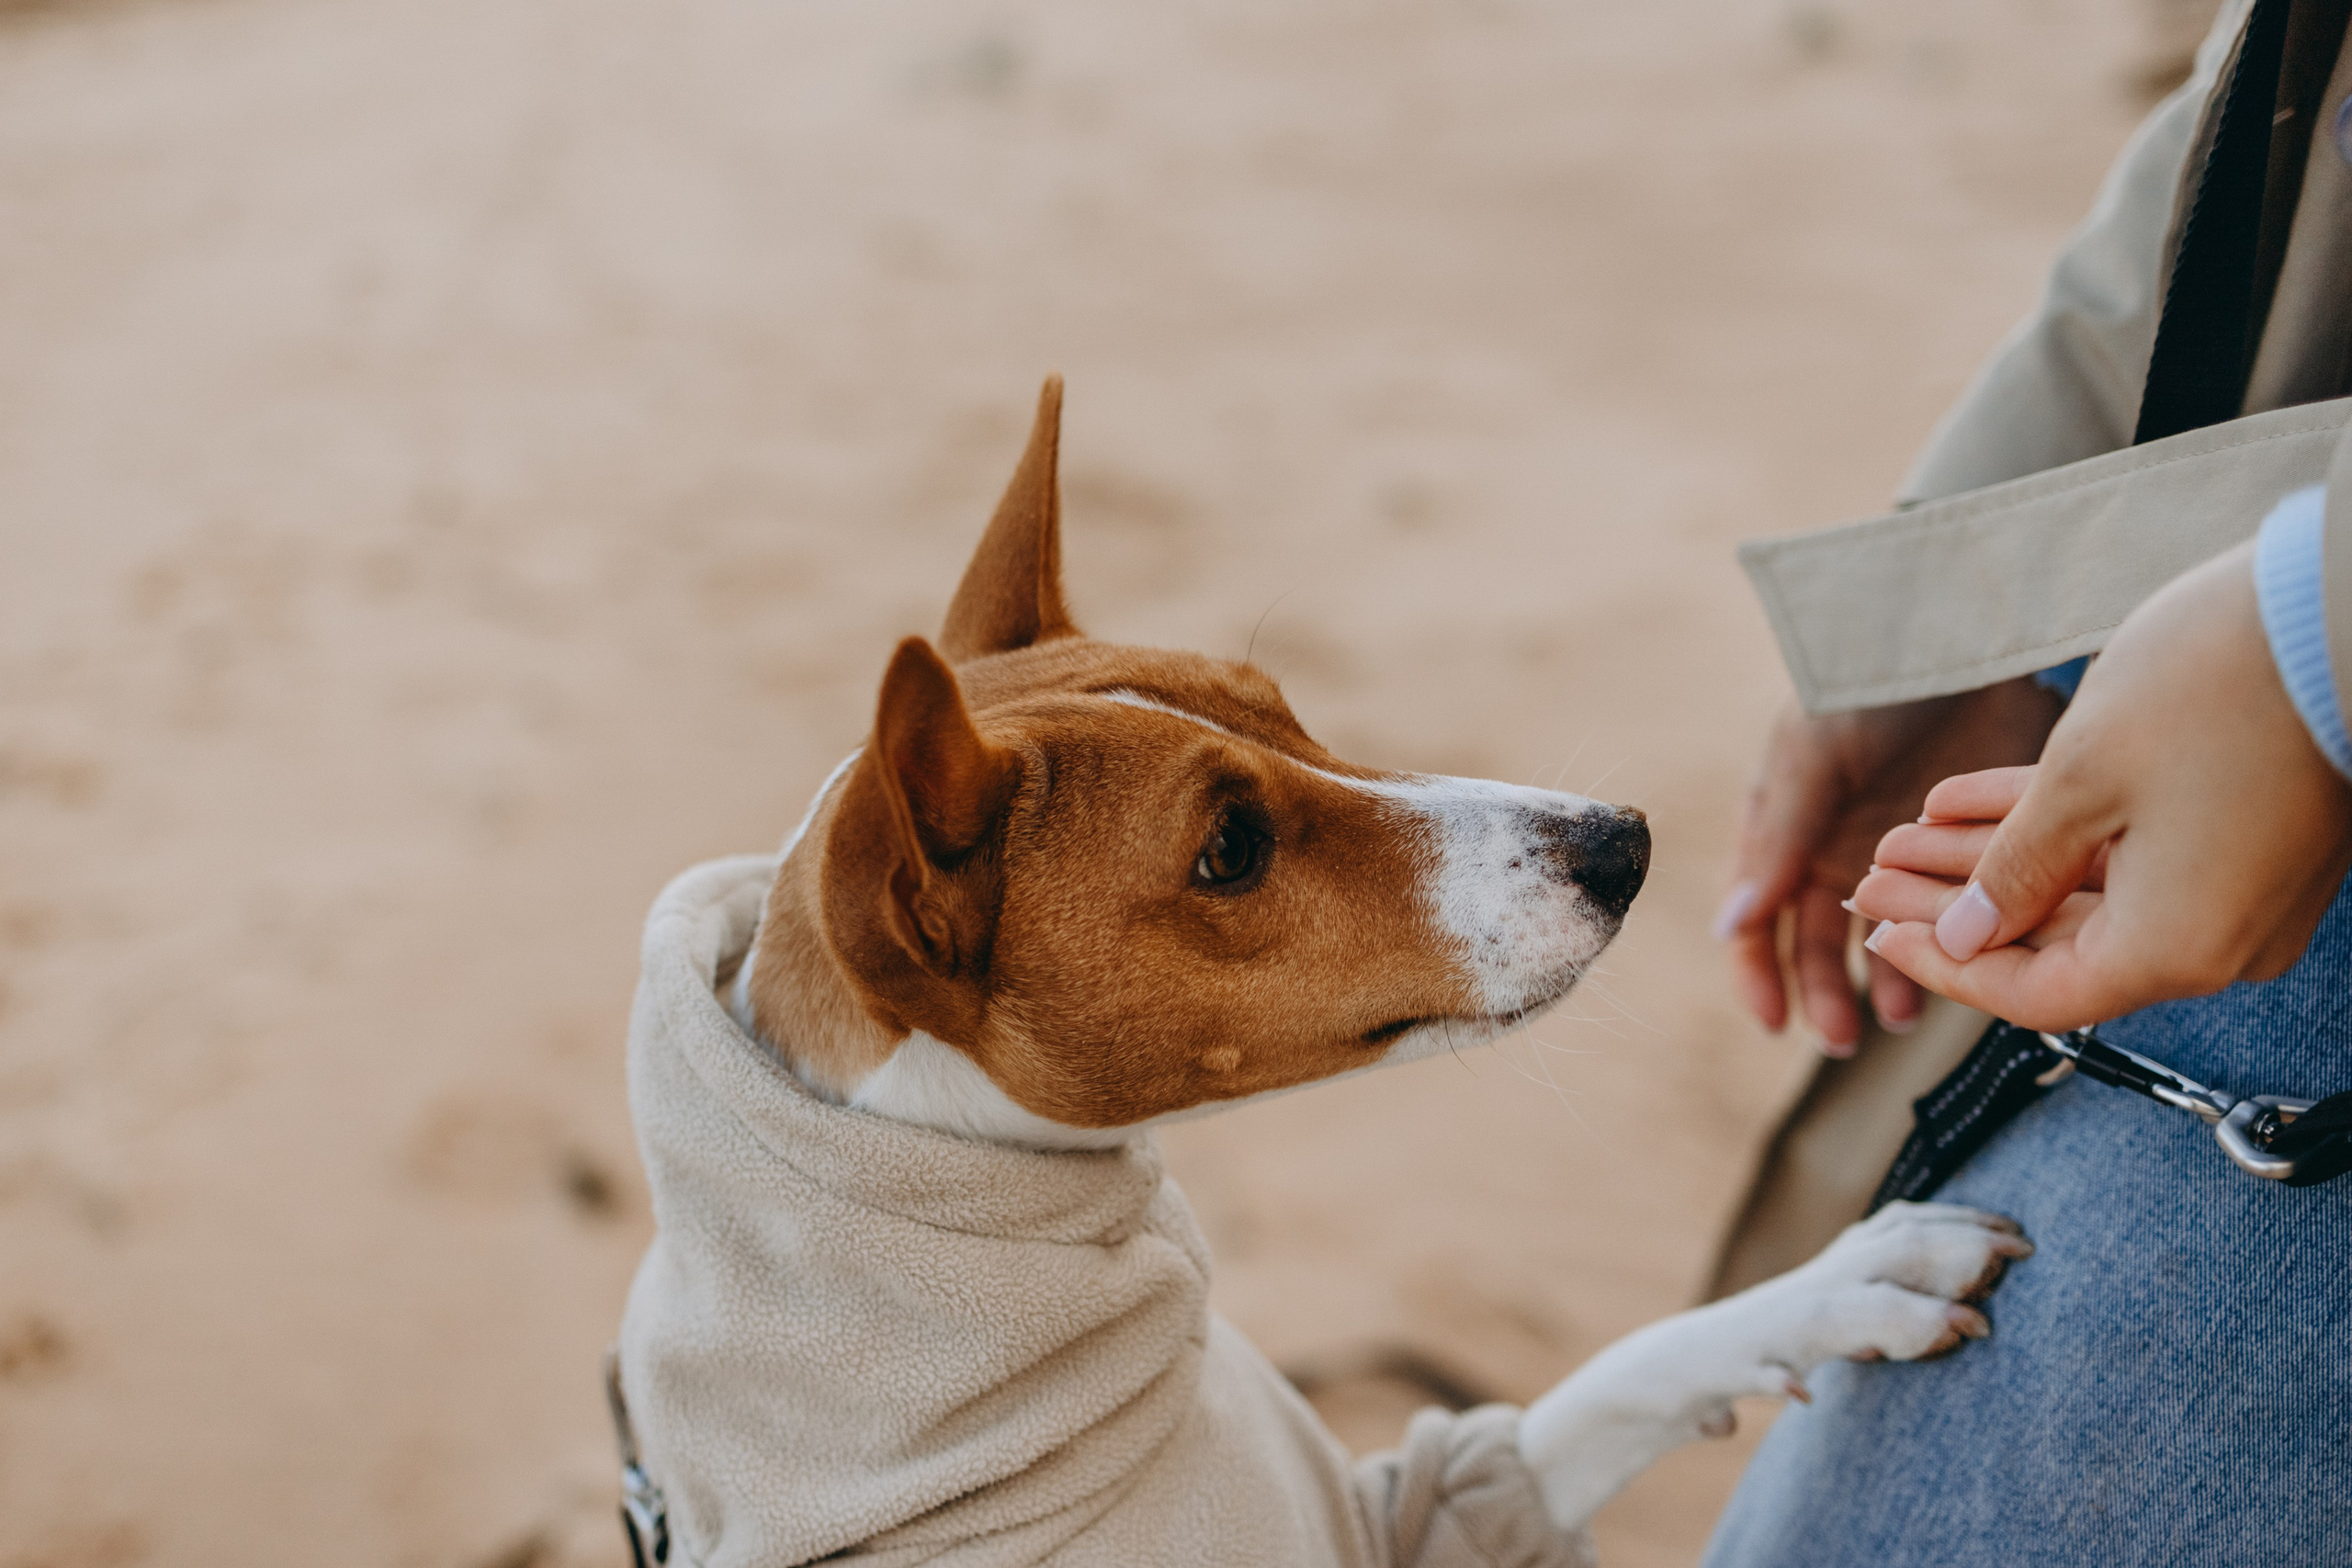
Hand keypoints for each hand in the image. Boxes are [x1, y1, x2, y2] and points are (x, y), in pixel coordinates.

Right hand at [1720, 680, 2059, 1053]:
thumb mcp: (1812, 759)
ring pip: (1882, 945)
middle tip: (1841, 1037)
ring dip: (1886, 985)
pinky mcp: (1961, 858)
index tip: (1775, 1020)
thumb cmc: (1867, 687)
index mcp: (1782, 834)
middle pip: (1815, 948)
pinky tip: (1955, 975)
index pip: (1753, 922)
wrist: (1965, 641)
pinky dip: (1947, 955)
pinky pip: (1949, 923)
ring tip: (1900, 1017)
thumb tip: (1730, 927)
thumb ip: (1778, 842)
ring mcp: (1897, 861)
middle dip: (1823, 997)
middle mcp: (1832, 856)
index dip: (1757, 974)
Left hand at [1854, 542, 2351, 1029]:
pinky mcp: (2244, 837)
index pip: (2039, 997)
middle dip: (1952, 908)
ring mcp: (2236, 889)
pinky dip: (2047, 828)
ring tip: (1896, 836)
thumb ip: (2014, 872)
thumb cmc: (2218, 688)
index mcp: (2175, 949)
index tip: (1875, 939)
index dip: (1947, 968)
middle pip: (2054, 944)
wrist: (2340, 608)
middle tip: (1866, 881)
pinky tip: (1955, 800)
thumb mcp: (2079, 783)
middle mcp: (2215, 939)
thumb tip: (1970, 936)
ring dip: (1987, 862)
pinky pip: (2128, 851)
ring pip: (2083, 890)